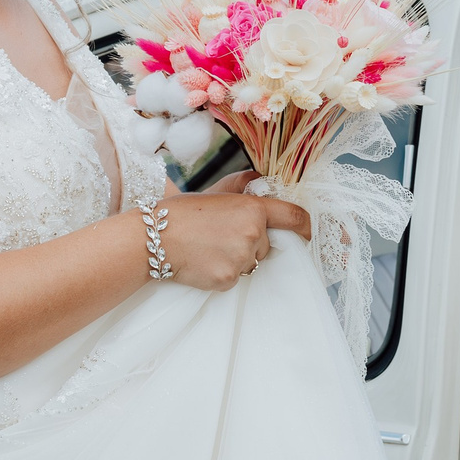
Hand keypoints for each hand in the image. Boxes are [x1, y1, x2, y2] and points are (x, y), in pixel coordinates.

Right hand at [155, 174, 310, 289]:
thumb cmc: (182, 212)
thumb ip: (243, 184)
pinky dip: (224, 271)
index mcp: (252, 209)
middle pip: (267, 244)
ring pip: (252, 262)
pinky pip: (236, 277)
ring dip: (239, 258)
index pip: (293, 217)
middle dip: (253, 242)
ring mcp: (241, 259)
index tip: (306, 231)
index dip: (305, 225)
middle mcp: (252, 235)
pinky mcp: (228, 279)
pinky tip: (204, 260)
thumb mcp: (215, 191)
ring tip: (210, 248)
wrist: (152, 238)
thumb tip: (262, 180)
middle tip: (223, 236)